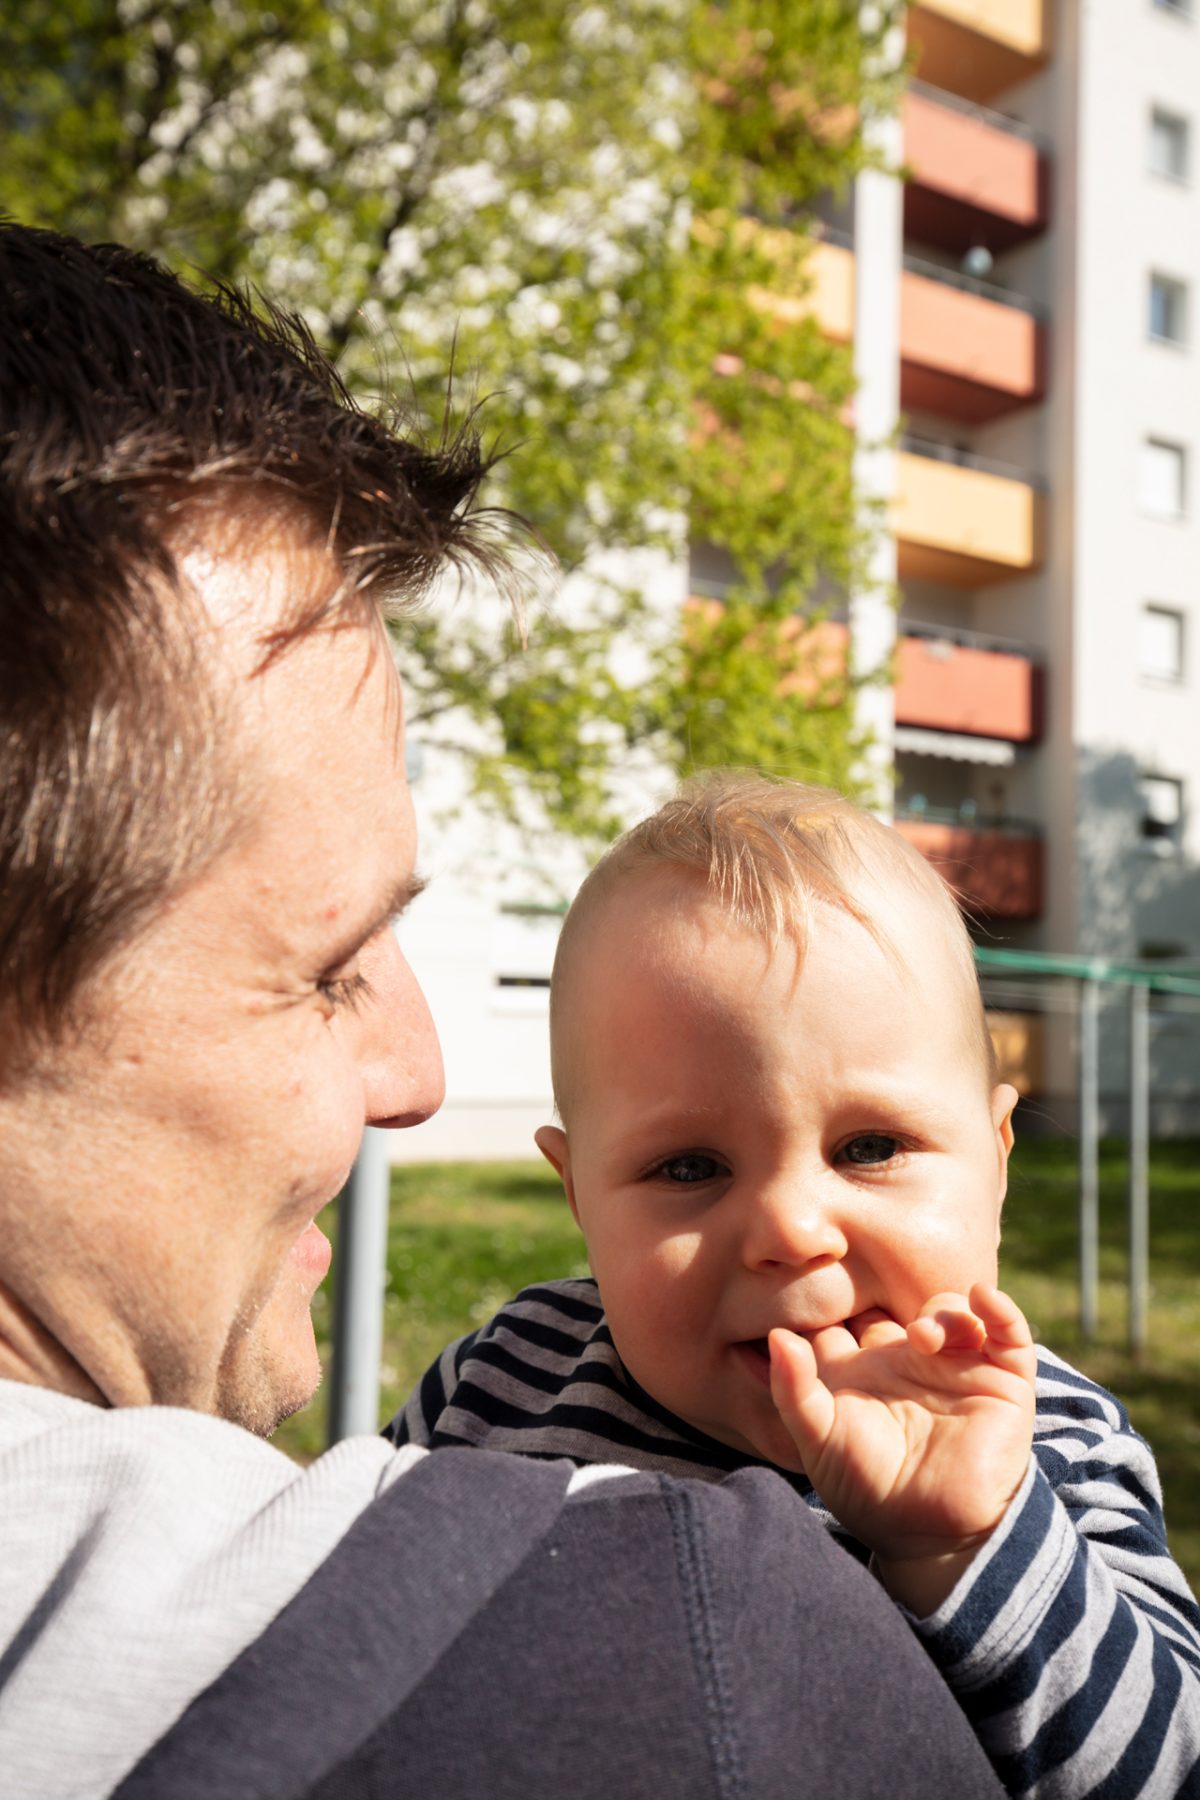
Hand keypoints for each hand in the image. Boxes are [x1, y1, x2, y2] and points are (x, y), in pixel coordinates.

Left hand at [768, 1284, 1036, 1615]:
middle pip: (903, 1302)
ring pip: (953, 1311)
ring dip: (943, 1309)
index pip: (853, 1313)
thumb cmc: (866, 1491)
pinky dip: (1001, 1310)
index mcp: (863, 1369)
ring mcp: (957, 1370)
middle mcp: (908, 1362)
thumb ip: (793, 1389)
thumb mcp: (817, 1440)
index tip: (832, 1279)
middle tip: (890, 1300)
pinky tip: (981, 1299)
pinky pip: (1009, 1334)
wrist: (929, 1537)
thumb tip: (775, 1335)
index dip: (844, 1295)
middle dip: (896, 1287)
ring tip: (925, 1338)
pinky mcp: (1003, 1384)